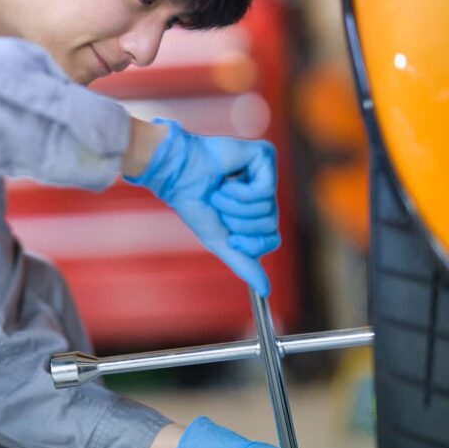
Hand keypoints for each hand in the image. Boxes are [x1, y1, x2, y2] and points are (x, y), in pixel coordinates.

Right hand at [123, 118, 278, 295]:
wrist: (177, 177)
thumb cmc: (193, 204)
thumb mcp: (219, 241)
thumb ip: (243, 263)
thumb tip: (266, 292)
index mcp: (255, 210)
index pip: (271, 238)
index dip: (251, 243)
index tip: (231, 236)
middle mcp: (264, 191)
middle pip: (270, 225)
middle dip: (239, 223)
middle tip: (220, 208)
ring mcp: (267, 172)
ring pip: (268, 209)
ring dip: (235, 206)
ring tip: (219, 192)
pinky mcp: (265, 156)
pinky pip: (265, 191)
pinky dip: (239, 193)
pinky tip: (225, 180)